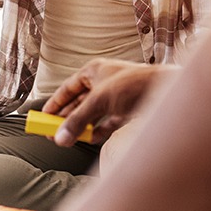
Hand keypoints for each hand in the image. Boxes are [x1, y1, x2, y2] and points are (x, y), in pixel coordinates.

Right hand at [43, 58, 174, 145]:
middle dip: (66, 118)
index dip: (55, 102)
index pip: (68, 87)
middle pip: (79, 102)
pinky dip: (98, 131)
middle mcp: (104, 82)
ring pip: (93, 113)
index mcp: (94, 71)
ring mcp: (116, 97)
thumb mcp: (99, 102)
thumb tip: (59, 138)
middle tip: (53, 132)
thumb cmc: (134, 85)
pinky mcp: (127, 110)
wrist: (166, 91)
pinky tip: (90, 139)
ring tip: (68, 139)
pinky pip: (107, 122)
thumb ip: (78, 121)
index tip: (43, 116)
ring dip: (81, 126)